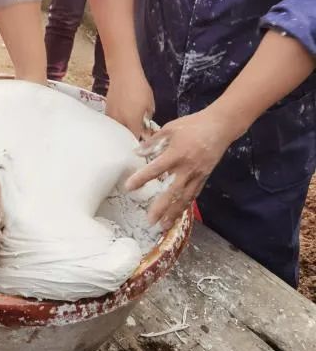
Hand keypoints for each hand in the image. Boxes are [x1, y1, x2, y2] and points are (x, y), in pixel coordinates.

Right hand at [105, 69, 154, 138]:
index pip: (135, 138)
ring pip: (117, 130)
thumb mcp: (150, 103)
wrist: (123, 74)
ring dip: (123, 131)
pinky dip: (117, 124)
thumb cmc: (139, 87)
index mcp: (132, 121)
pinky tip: (122, 120)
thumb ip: (147, 117)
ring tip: (129, 127)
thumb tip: (145, 125)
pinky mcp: (106, 110)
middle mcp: (120, 122)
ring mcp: (111, 116)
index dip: (140, 141)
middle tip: (136, 134)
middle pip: (124, 137)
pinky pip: (112, 122)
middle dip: (130, 137)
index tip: (144, 140)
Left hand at [125, 107, 236, 229]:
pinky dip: (185, 206)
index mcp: (176, 153)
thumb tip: (137, 152)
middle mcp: (187, 167)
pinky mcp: (204, 177)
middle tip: (149, 220)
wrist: (220, 127)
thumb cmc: (193, 125)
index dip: (142, 179)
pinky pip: (193, 194)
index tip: (129, 187)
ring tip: (163, 225)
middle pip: (172, 191)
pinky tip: (177, 214)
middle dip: (161, 207)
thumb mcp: (170, 128)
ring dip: (173, 213)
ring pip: (184, 198)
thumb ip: (153, 142)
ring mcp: (197, 174)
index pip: (156, 169)